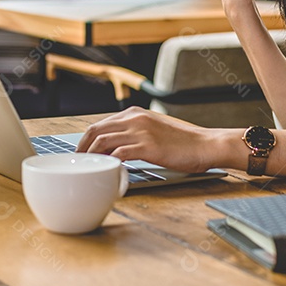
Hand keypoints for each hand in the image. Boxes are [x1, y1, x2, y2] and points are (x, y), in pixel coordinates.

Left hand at [76, 107, 237, 172]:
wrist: (206, 145)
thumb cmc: (184, 142)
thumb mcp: (155, 129)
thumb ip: (136, 133)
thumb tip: (116, 147)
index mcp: (135, 113)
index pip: (100, 124)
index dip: (86, 139)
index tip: (81, 153)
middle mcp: (135, 118)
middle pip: (96, 130)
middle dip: (82, 147)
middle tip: (78, 163)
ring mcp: (141, 131)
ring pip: (103, 141)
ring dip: (91, 156)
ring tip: (88, 169)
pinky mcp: (148, 147)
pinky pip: (119, 154)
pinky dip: (108, 163)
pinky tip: (107, 172)